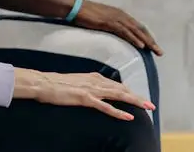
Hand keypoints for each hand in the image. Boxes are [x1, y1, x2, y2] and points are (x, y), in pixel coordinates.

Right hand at [14, 69, 155, 119]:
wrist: (42, 82)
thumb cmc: (56, 84)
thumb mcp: (75, 81)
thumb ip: (87, 84)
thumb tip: (95, 91)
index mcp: (93, 76)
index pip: (116, 84)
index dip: (129, 91)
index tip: (138, 98)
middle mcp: (95, 81)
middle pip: (121, 89)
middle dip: (138, 97)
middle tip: (151, 104)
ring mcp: (91, 89)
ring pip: (118, 95)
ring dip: (134, 101)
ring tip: (147, 107)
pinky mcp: (85, 98)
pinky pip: (105, 106)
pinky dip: (118, 112)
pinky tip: (128, 116)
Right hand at [73, 0, 162, 55]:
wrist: (75, 7)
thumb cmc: (84, 13)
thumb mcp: (101, 19)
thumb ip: (109, 24)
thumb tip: (113, 33)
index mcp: (119, 13)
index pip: (137, 26)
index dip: (146, 36)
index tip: (153, 45)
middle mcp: (120, 15)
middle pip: (140, 29)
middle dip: (151, 41)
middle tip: (160, 52)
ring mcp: (116, 18)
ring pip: (136, 31)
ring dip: (147, 41)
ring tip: (155, 51)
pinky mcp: (109, 22)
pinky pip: (125, 32)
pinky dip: (134, 38)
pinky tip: (141, 46)